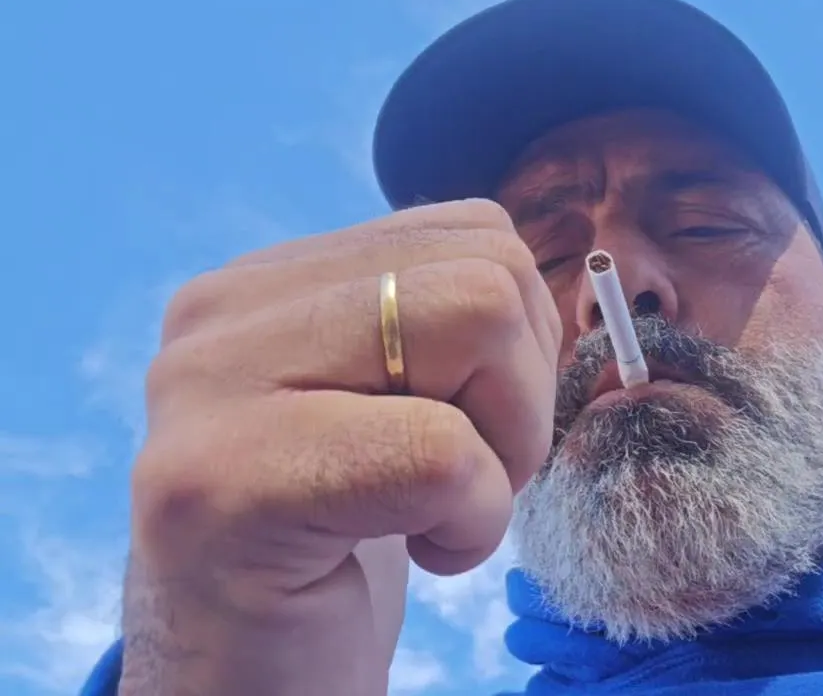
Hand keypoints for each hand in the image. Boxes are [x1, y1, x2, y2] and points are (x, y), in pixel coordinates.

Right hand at [121, 199, 560, 695]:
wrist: (250, 686)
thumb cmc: (339, 550)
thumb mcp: (394, 405)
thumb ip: (440, 321)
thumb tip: (559, 285)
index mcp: (269, 285)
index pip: (477, 232)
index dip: (521, 346)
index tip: (461, 433)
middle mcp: (220, 312)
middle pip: (491, 271)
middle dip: (522, 396)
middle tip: (455, 484)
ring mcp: (204, 388)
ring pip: (477, 323)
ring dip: (500, 452)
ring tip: (429, 511)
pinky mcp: (218, 483)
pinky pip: (445, 452)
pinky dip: (474, 521)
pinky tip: (413, 556)